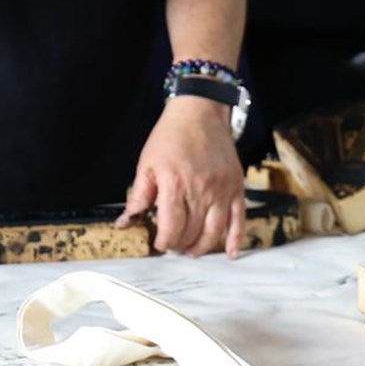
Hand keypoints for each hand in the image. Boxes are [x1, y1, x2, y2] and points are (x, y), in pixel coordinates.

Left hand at [117, 95, 245, 256]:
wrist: (200, 111)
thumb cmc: (172, 135)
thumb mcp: (147, 163)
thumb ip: (138, 196)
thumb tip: (125, 222)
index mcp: (175, 184)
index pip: (171, 228)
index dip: (163, 242)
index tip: (159, 243)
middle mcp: (201, 189)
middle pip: (191, 232)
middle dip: (179, 245)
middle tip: (173, 245)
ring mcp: (222, 190)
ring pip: (214, 232)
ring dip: (202, 247)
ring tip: (192, 250)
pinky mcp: (236, 187)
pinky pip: (239, 219)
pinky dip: (235, 239)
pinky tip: (230, 254)